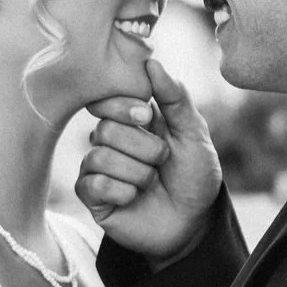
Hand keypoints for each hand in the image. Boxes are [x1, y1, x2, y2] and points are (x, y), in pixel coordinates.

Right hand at [76, 56, 221, 262]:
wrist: (193, 224)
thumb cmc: (195, 177)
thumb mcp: (193, 133)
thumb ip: (175, 97)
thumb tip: (152, 62)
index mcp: (131, 120)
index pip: (107, 98)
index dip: (123, 106)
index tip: (146, 116)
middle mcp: (110, 140)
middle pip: (105, 128)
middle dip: (143, 147)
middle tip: (161, 161)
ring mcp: (98, 168)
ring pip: (100, 156)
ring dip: (137, 173)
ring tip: (150, 183)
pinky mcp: (92, 196)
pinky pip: (93, 184)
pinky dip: (122, 191)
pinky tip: (134, 198)